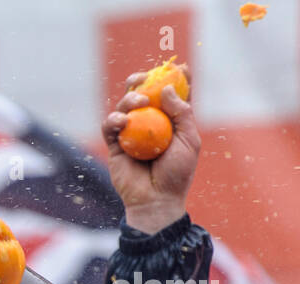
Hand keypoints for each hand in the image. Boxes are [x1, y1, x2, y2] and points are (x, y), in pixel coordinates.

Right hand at [102, 68, 200, 233]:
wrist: (156, 200)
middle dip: (143, 80)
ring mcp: (131, 133)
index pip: (171, 93)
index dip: (175, 78)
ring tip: (139, 100)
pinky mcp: (115, 145)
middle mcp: (149, 123)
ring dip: (129, 97)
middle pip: (143, 93)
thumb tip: (166, 90)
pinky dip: (115, 119)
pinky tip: (123, 120)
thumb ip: (181, 113)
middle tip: (145, 77)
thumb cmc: (177, 173)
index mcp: (170, 121)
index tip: (180, 67)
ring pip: (124, 105)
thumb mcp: (189, 140)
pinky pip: (110, 126)